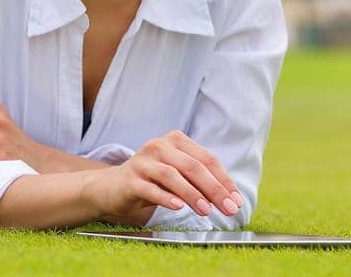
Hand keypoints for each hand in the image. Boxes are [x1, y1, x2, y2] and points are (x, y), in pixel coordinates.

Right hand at [85, 131, 243, 223]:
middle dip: (214, 189)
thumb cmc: (153, 181)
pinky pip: (150, 188)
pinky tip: (178, 207)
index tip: (236, 201)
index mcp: (175, 141)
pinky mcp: (129, 179)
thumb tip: (230, 198)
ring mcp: (142, 162)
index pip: (206, 159)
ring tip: (206, 210)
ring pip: (171, 176)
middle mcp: (158, 146)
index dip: (224, 181)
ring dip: (192, 194)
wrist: (113, 187)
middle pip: (192, 166)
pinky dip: (165, 197)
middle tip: (228, 209)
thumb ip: (199, 180)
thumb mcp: (179, 175)